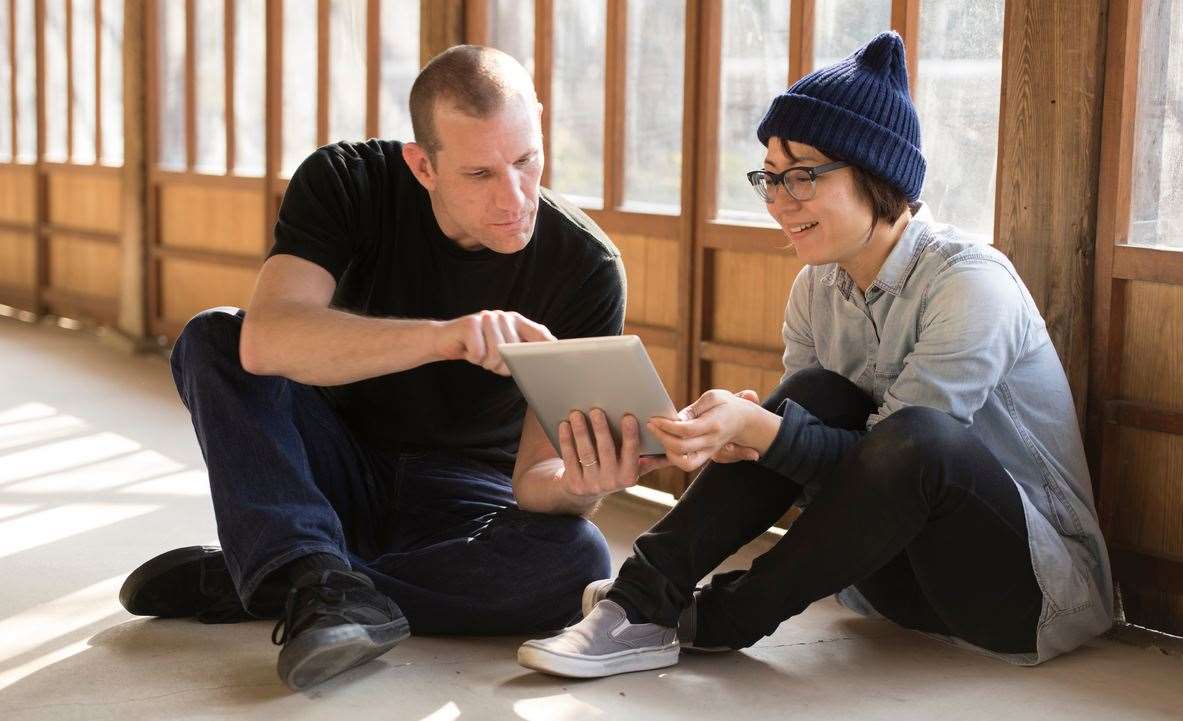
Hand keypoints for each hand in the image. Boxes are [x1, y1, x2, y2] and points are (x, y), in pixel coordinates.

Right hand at [433, 310, 554, 375]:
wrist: (444, 340)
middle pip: (515, 351)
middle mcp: (504, 316)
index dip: (549, 347)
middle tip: (491, 362)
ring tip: (480, 356)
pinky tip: (469, 350)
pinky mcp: (471, 324)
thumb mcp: (500, 350)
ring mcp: (487, 317)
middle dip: (503, 366)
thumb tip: (537, 364)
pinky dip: (473, 358)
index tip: (557, 359)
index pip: (539, 333)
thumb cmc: (477, 347)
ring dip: (487, 363)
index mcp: (516, 321)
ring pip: (497, 354)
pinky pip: (479, 353)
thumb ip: (518, 352)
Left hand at [558, 409, 669, 499]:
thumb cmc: (612, 471)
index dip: (630, 435)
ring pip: (586, 454)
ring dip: (581, 432)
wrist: (583, 493)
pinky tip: (564, 424)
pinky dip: (566, 440)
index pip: (632, 453)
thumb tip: (675, 452)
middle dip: (601, 429)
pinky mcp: (573, 483)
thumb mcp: (632, 469)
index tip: (628, 416)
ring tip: (576, 413)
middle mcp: (611, 482)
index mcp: (629, 476)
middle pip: (606, 451)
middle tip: (596, 409)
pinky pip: (569, 458)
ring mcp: (591, 484)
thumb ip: (650, 460)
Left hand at [648, 389, 762, 471]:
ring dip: (667, 452)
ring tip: (658, 437)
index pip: (686, 430)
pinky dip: (673, 458)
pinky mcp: (705, 456)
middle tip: (650, 425)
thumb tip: (676, 418)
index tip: (654, 419)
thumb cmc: (726, 405)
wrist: (743, 420)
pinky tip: (664, 446)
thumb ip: (694, 408)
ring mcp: (709, 452)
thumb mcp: (713, 398)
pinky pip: (688, 464)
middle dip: (662, 437)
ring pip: (685, 463)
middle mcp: (712, 442)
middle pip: (682, 447)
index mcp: (713, 425)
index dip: (667, 426)